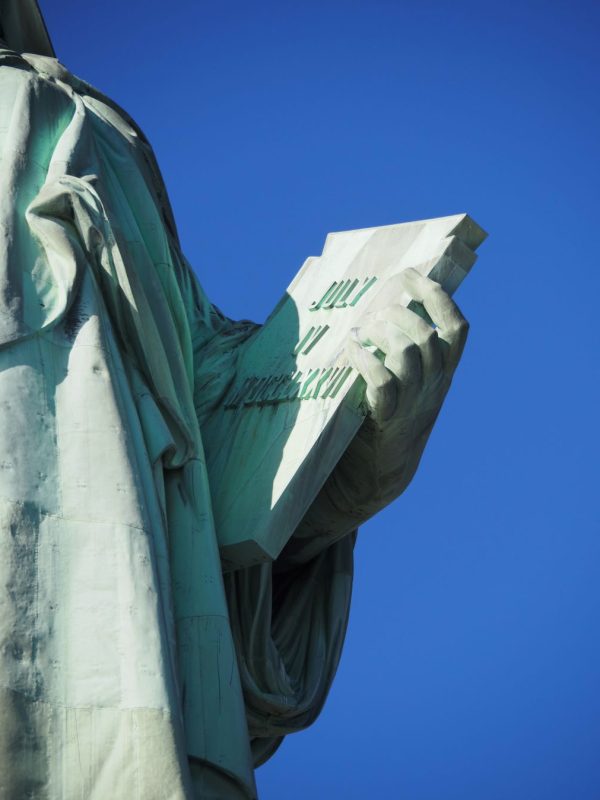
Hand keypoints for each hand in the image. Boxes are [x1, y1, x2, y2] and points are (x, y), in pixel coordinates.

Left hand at [347, 267, 468, 429]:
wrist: (379, 473)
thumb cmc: (389, 417)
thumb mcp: (410, 383)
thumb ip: (408, 351)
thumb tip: (386, 306)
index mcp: (444, 371)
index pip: (457, 327)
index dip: (437, 296)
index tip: (411, 276)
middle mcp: (435, 384)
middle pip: (427, 335)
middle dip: (398, 314)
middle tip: (374, 316)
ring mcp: (413, 402)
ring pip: (407, 352)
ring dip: (380, 334)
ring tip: (360, 333)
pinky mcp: (388, 418)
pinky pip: (382, 382)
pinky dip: (364, 360)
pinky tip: (351, 350)